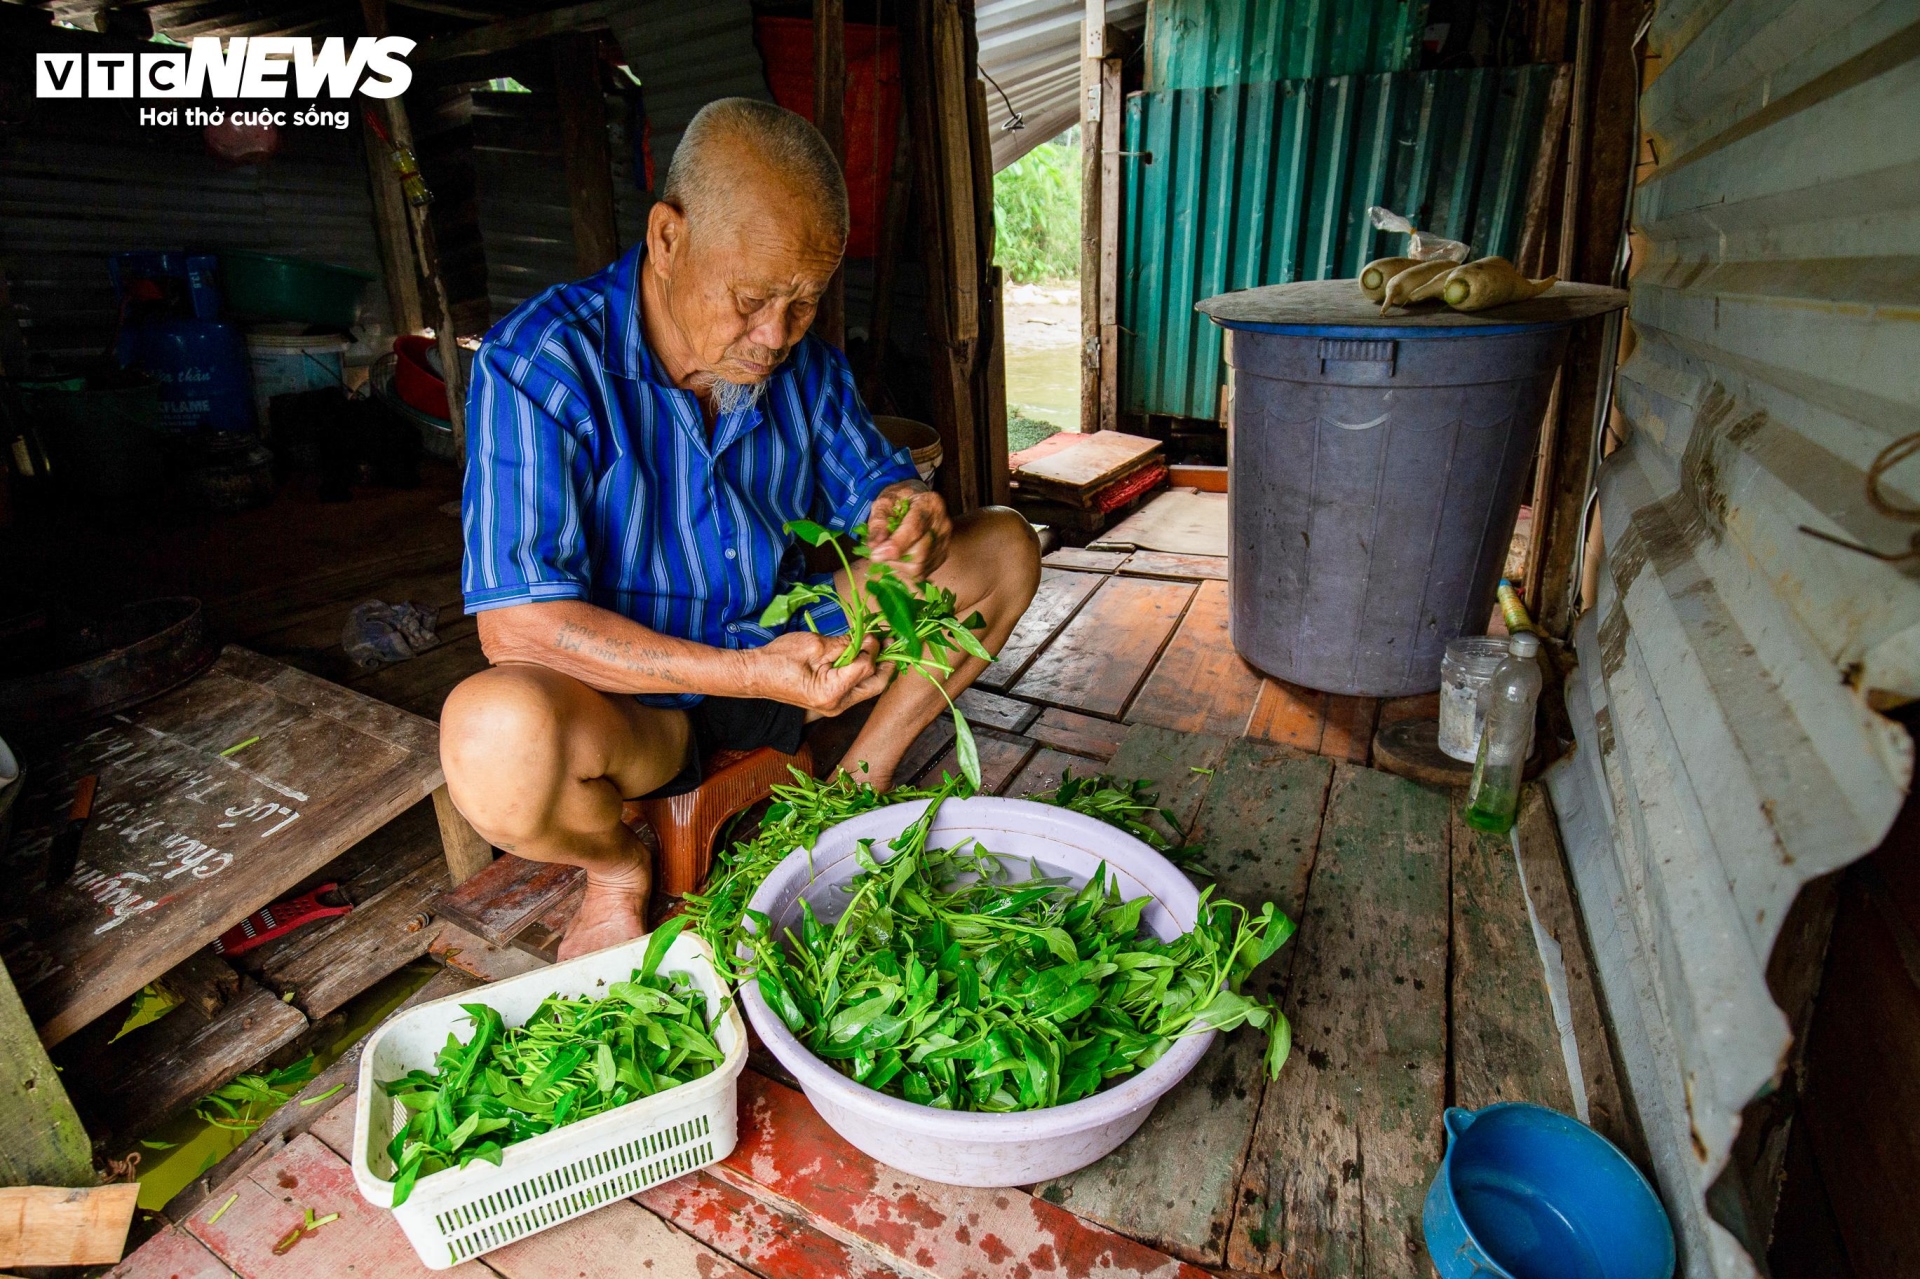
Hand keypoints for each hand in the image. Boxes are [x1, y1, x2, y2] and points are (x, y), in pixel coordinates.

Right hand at [749, 631, 890, 715]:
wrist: (755, 674)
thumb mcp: (816, 645)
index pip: (866, 668)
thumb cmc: (779, 658)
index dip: (873, 648)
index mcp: (832, 692)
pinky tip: (863, 656)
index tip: (872, 631)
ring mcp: (834, 706)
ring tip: (880, 646)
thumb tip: (867, 640)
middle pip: (875, 686)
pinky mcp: (831, 701)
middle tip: (892, 642)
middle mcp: (837, 705)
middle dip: (886, 663)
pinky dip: (862, 672)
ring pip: (868, 689)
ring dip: (876, 667)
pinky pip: (855, 688)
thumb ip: (845, 644)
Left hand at [863, 482, 949, 584]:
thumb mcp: (883, 503)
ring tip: (888, 552)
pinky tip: (898, 557)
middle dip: (893, 557)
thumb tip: (874, 546)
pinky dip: (904, 570)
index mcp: (930, 504)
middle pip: (919, 553)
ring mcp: (944, 542)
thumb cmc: (898, 501)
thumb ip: (878, 523)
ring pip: (919, 566)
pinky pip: (921, 573)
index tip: (876, 555)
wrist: (915, 502)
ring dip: (897, 564)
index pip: (915, 529)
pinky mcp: (941, 556)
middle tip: (877, 552)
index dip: (895, 545)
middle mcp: (943, 524)